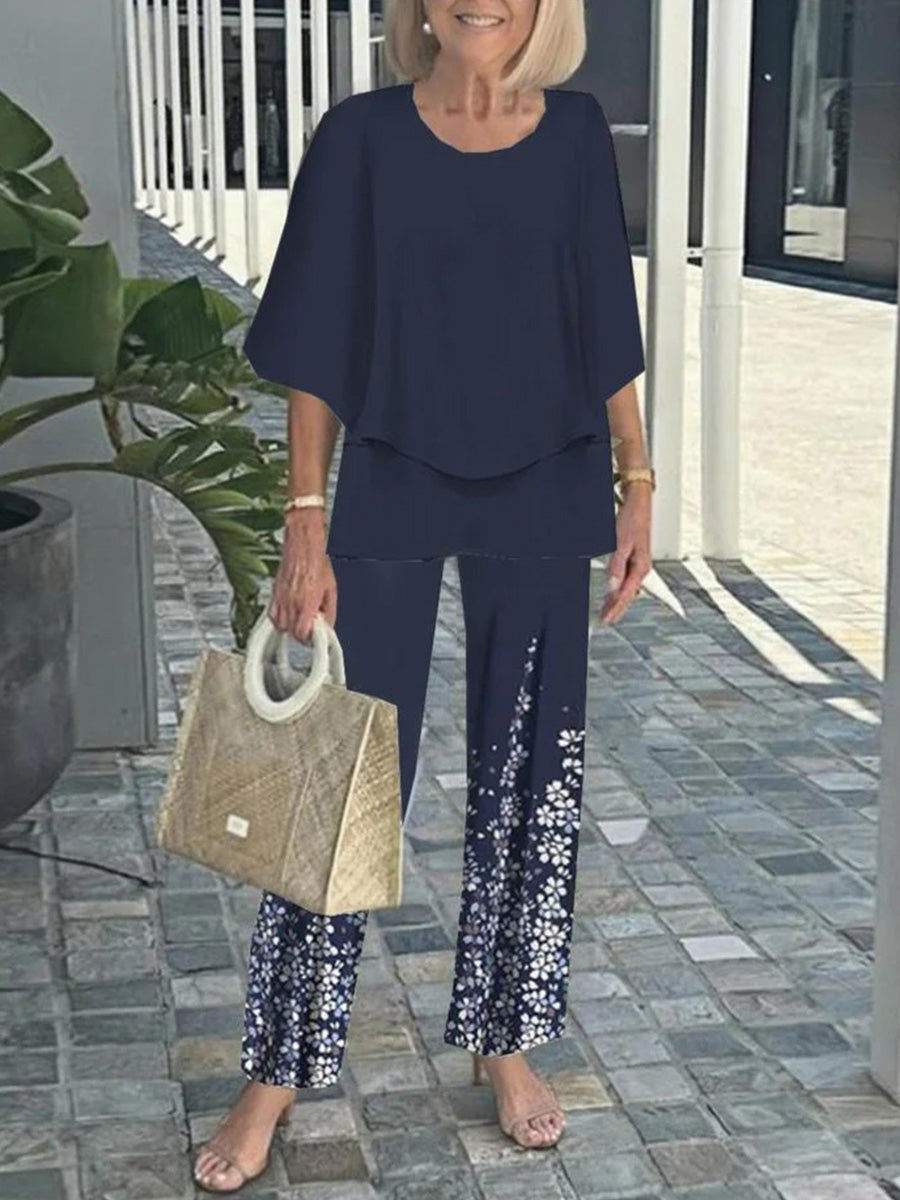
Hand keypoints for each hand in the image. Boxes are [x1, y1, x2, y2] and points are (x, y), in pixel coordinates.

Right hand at [268, 509, 336, 642]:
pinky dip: (281, 618)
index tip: (316, 637)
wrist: (302, 546)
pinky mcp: (274, 594)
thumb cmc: (317, 562)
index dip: (310, 639)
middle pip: (292, 633)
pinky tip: (291, 613)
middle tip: (312, 626)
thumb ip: (330, 611)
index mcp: (307, 602)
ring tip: (303, 618)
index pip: (303, 633)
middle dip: (303, 633)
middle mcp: (291, 602)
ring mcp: (280, 599)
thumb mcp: (331, 589)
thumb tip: (329, 625)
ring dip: (293, 626)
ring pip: (282, 626)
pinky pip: (273, 616)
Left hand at [599, 485, 651, 623]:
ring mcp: (638, 564)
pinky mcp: (634, 559)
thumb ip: (617, 566)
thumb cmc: (632, 519)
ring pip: (628, 589)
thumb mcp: (622, 543)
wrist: (638, 503)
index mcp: (641, 566)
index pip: (627, 594)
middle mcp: (641, 567)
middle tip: (605, 621)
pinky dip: (619, 590)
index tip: (606, 619)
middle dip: (617, 609)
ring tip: (607, 612)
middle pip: (628, 595)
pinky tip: (614, 594)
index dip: (616, 608)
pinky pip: (627, 580)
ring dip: (617, 601)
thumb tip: (613, 586)